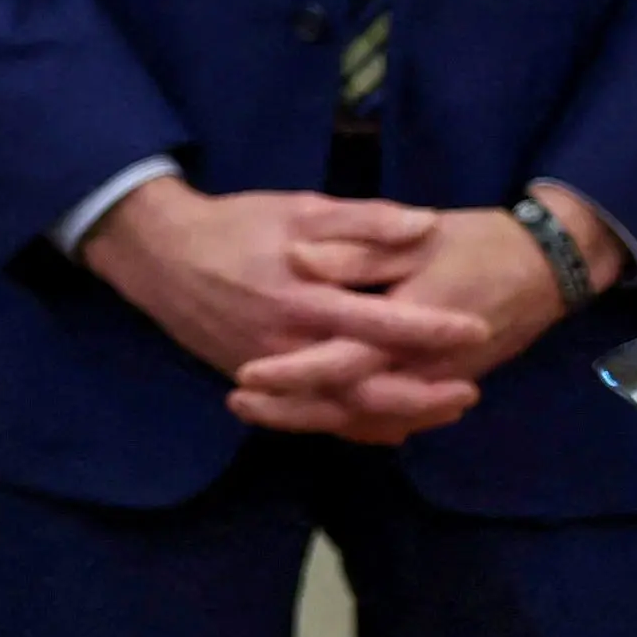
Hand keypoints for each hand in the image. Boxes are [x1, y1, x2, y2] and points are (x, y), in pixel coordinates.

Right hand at [80, 180, 496, 440]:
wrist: (159, 255)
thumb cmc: (235, 226)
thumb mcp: (299, 210)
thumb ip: (364, 221)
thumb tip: (425, 224)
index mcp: (303, 297)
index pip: (380, 321)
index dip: (432, 328)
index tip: (478, 327)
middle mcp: (286, 344)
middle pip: (363, 386)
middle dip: (420, 396)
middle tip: (469, 392)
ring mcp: (268, 370)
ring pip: (339, 410)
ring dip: (394, 415)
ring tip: (442, 411)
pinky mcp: (252, 381)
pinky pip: (310, 415)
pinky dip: (352, 425)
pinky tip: (389, 426)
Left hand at [217, 187, 608, 442]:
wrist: (547, 268)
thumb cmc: (479, 243)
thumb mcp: (419, 237)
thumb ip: (359, 252)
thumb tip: (300, 260)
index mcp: (412, 324)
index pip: (343, 362)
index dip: (293, 373)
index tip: (245, 373)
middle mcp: (424, 365)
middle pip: (348, 404)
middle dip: (291, 409)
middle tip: (236, 400)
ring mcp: (435, 383)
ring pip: (367, 418)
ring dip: (312, 418)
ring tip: (256, 410)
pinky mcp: (442, 387)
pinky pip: (392, 417)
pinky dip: (353, 423)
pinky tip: (313, 416)